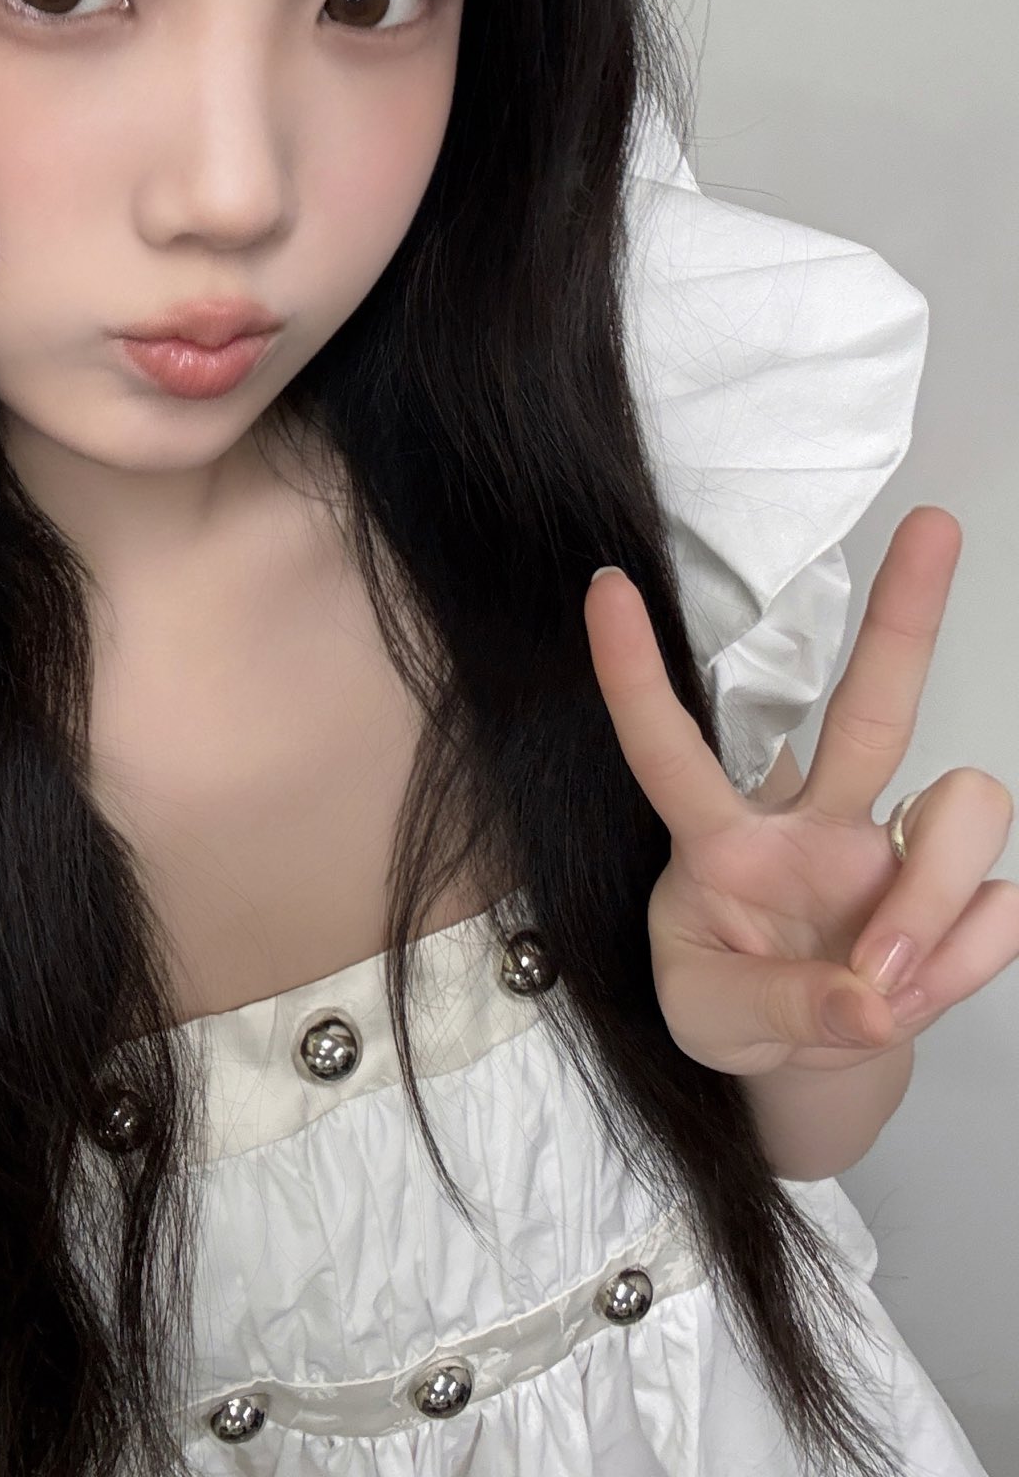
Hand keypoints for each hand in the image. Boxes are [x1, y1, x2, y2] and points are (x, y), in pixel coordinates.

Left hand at [584, 507, 1018, 1075]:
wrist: (806, 1061)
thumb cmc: (732, 1004)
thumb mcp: (710, 1020)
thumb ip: (779, 1007)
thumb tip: (869, 996)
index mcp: (721, 838)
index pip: (667, 747)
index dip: (634, 671)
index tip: (604, 585)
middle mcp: (814, 819)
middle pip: (870, 703)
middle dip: (906, 613)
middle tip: (935, 522)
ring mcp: (889, 848)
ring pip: (962, 803)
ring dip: (935, 898)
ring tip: (885, 979)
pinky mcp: (959, 893)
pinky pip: (1000, 906)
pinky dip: (966, 960)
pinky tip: (920, 989)